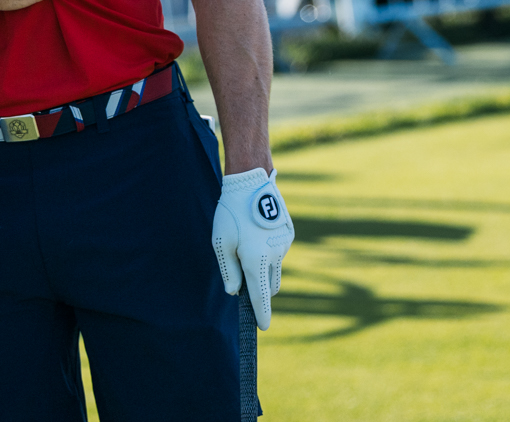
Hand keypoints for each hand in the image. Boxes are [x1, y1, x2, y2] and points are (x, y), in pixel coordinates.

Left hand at [212, 169, 293, 329]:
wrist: (252, 181)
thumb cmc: (231, 212)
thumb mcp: (221, 243)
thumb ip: (228, 271)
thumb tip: (235, 291)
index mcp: (256, 261)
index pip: (261, 297)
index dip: (262, 314)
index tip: (263, 327)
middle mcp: (275, 256)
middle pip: (270, 286)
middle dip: (260, 288)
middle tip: (242, 275)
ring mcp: (284, 245)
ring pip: (274, 268)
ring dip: (263, 268)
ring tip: (245, 243)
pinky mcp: (288, 234)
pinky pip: (278, 251)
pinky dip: (268, 251)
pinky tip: (255, 231)